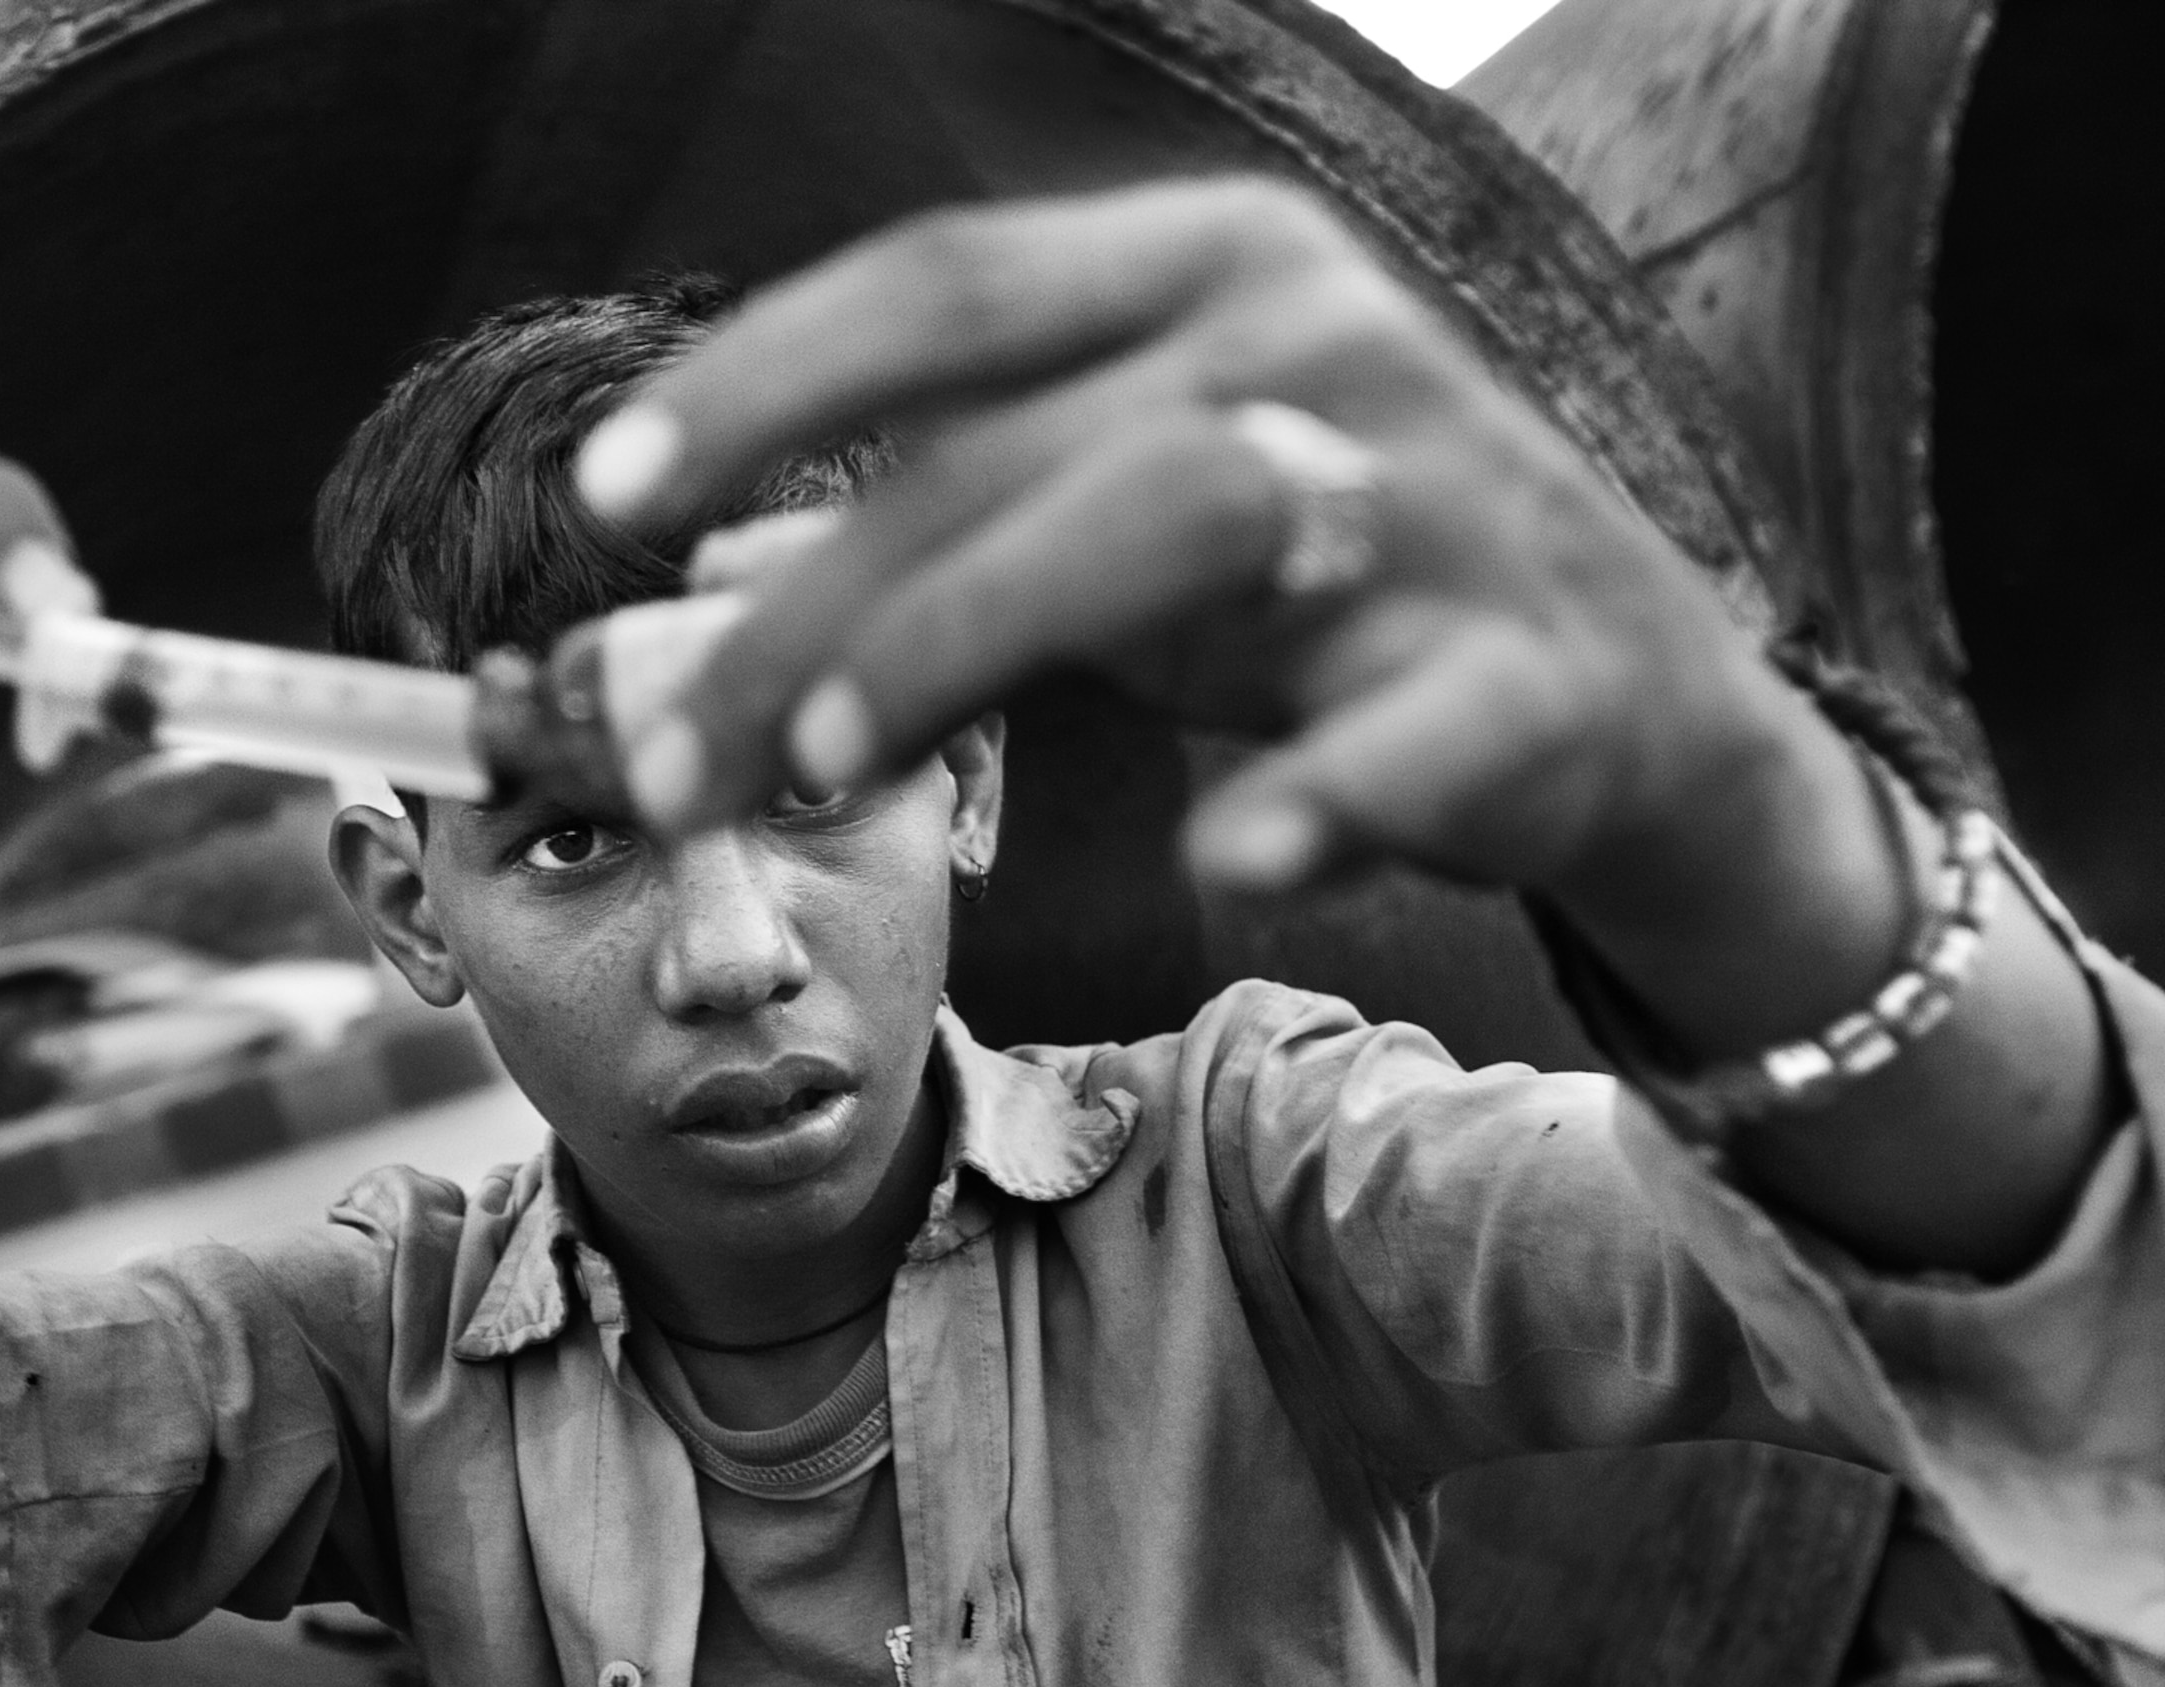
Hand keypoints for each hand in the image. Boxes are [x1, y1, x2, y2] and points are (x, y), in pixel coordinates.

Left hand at [569, 177, 1794, 909]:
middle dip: (812, 606)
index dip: (764, 376)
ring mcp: (1434, 498)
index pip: (947, 284)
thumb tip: (712, 582)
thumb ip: (942, 523)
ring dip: (980, 634)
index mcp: (1204, 268)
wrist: (1634, 696)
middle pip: (1012, 444)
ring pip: (1178, 516)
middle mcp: (1315, 344)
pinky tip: (1221, 856)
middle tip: (672, 757)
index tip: (613, 490)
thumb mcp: (1124, 511)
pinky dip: (1315, 792)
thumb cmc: (1324, 581)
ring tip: (834, 768)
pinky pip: (1412, 729)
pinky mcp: (1527, 675)